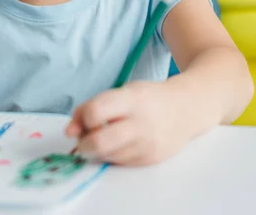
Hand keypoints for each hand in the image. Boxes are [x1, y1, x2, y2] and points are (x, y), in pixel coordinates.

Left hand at [65, 81, 192, 165]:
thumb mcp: (121, 92)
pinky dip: (112, 156)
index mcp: (131, 99)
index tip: (88, 118)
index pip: (95, 113)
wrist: (186, 109)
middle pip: (99, 143)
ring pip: (106, 156)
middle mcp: (140, 123)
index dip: (83, 118)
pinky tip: (120, 144)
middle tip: (85, 138)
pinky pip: (119, 163)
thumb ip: (92, 106)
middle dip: (84, 144)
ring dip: (97, 150)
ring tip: (106, 137)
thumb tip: (69, 132)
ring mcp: (147, 144)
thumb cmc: (148, 98)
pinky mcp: (150, 159)